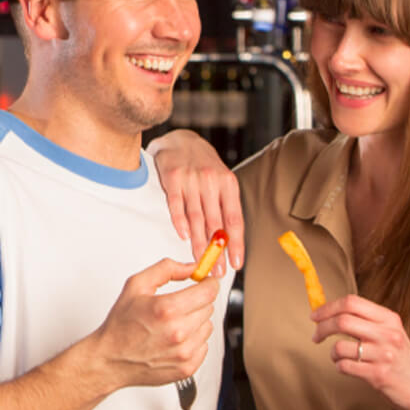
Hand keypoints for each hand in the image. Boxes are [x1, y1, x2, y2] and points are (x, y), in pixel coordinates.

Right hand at [84, 258, 219, 390]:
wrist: (110, 359)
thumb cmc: (120, 325)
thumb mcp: (136, 286)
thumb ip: (166, 269)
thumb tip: (191, 268)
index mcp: (167, 309)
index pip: (208, 292)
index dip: (209, 284)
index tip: (206, 282)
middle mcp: (178, 332)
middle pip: (209, 307)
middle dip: (196, 302)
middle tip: (177, 306)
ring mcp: (184, 352)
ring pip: (208, 327)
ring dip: (195, 322)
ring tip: (173, 325)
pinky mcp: (187, 367)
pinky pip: (204, 346)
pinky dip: (193, 341)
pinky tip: (175, 340)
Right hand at [149, 129, 244, 267]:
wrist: (180, 138)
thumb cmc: (203, 164)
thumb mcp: (220, 179)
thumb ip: (223, 206)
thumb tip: (228, 240)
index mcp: (228, 183)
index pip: (234, 219)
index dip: (236, 243)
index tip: (236, 262)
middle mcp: (212, 181)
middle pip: (215, 222)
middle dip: (217, 250)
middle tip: (218, 271)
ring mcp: (192, 179)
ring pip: (196, 217)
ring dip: (199, 243)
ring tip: (201, 262)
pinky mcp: (172, 178)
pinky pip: (176, 204)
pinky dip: (180, 222)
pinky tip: (184, 237)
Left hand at [312, 295, 409, 409]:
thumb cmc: (401, 359)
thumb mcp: (390, 333)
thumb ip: (365, 321)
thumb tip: (329, 312)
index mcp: (389, 319)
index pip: (351, 302)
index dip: (328, 307)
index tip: (315, 316)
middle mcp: (388, 334)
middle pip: (342, 321)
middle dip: (322, 328)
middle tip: (316, 336)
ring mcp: (383, 355)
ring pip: (340, 346)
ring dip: (332, 353)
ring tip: (338, 357)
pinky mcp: (378, 375)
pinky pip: (344, 366)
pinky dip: (339, 366)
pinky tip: (347, 367)